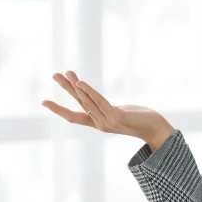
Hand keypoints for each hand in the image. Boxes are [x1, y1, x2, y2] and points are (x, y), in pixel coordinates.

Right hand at [41, 70, 174, 151]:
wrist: (158, 130)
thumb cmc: (141, 119)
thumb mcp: (120, 112)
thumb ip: (107, 108)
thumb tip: (98, 101)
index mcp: (98, 123)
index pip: (74, 116)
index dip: (59, 109)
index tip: (43, 102)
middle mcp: (100, 124)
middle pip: (79, 103)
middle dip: (66, 88)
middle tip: (54, 74)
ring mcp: (107, 122)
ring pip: (87, 101)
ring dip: (76, 85)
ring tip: (67, 72)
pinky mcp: (116, 117)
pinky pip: (100, 102)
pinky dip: (89, 92)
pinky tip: (80, 83)